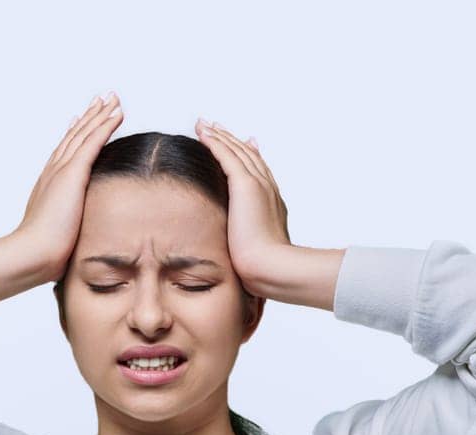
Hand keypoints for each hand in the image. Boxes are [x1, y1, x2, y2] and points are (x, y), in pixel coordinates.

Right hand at [11, 92, 125, 284]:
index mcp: (50, 185)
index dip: (75, 135)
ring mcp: (62, 171)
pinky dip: (105, 125)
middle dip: (89, 117)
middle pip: (74, 136)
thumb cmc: (44, 254)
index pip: (65, 153)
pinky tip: (117, 113)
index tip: (82, 120)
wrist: (33, 254)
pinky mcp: (72, 173)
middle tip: (101, 99)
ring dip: (100, 114)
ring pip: (84, 134)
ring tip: (113, 98)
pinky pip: (93, 142)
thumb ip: (68, 229)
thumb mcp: (59, 235)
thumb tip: (74, 240)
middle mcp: (54, 171)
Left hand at [194, 118, 293, 297]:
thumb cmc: (262, 268)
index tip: (240, 144)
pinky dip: (215, 142)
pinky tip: (203, 133)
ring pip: (237, 151)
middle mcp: (267, 188)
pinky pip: (228, 155)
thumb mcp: (254, 249)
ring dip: (220, 136)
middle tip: (215, 127)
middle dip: (231, 139)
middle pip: (248, 155)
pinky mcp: (246, 185)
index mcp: (271, 202)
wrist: (270, 267)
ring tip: (203, 125)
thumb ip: (247, 240)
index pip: (258, 171)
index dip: (247, 154)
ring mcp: (258, 184)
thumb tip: (241, 250)